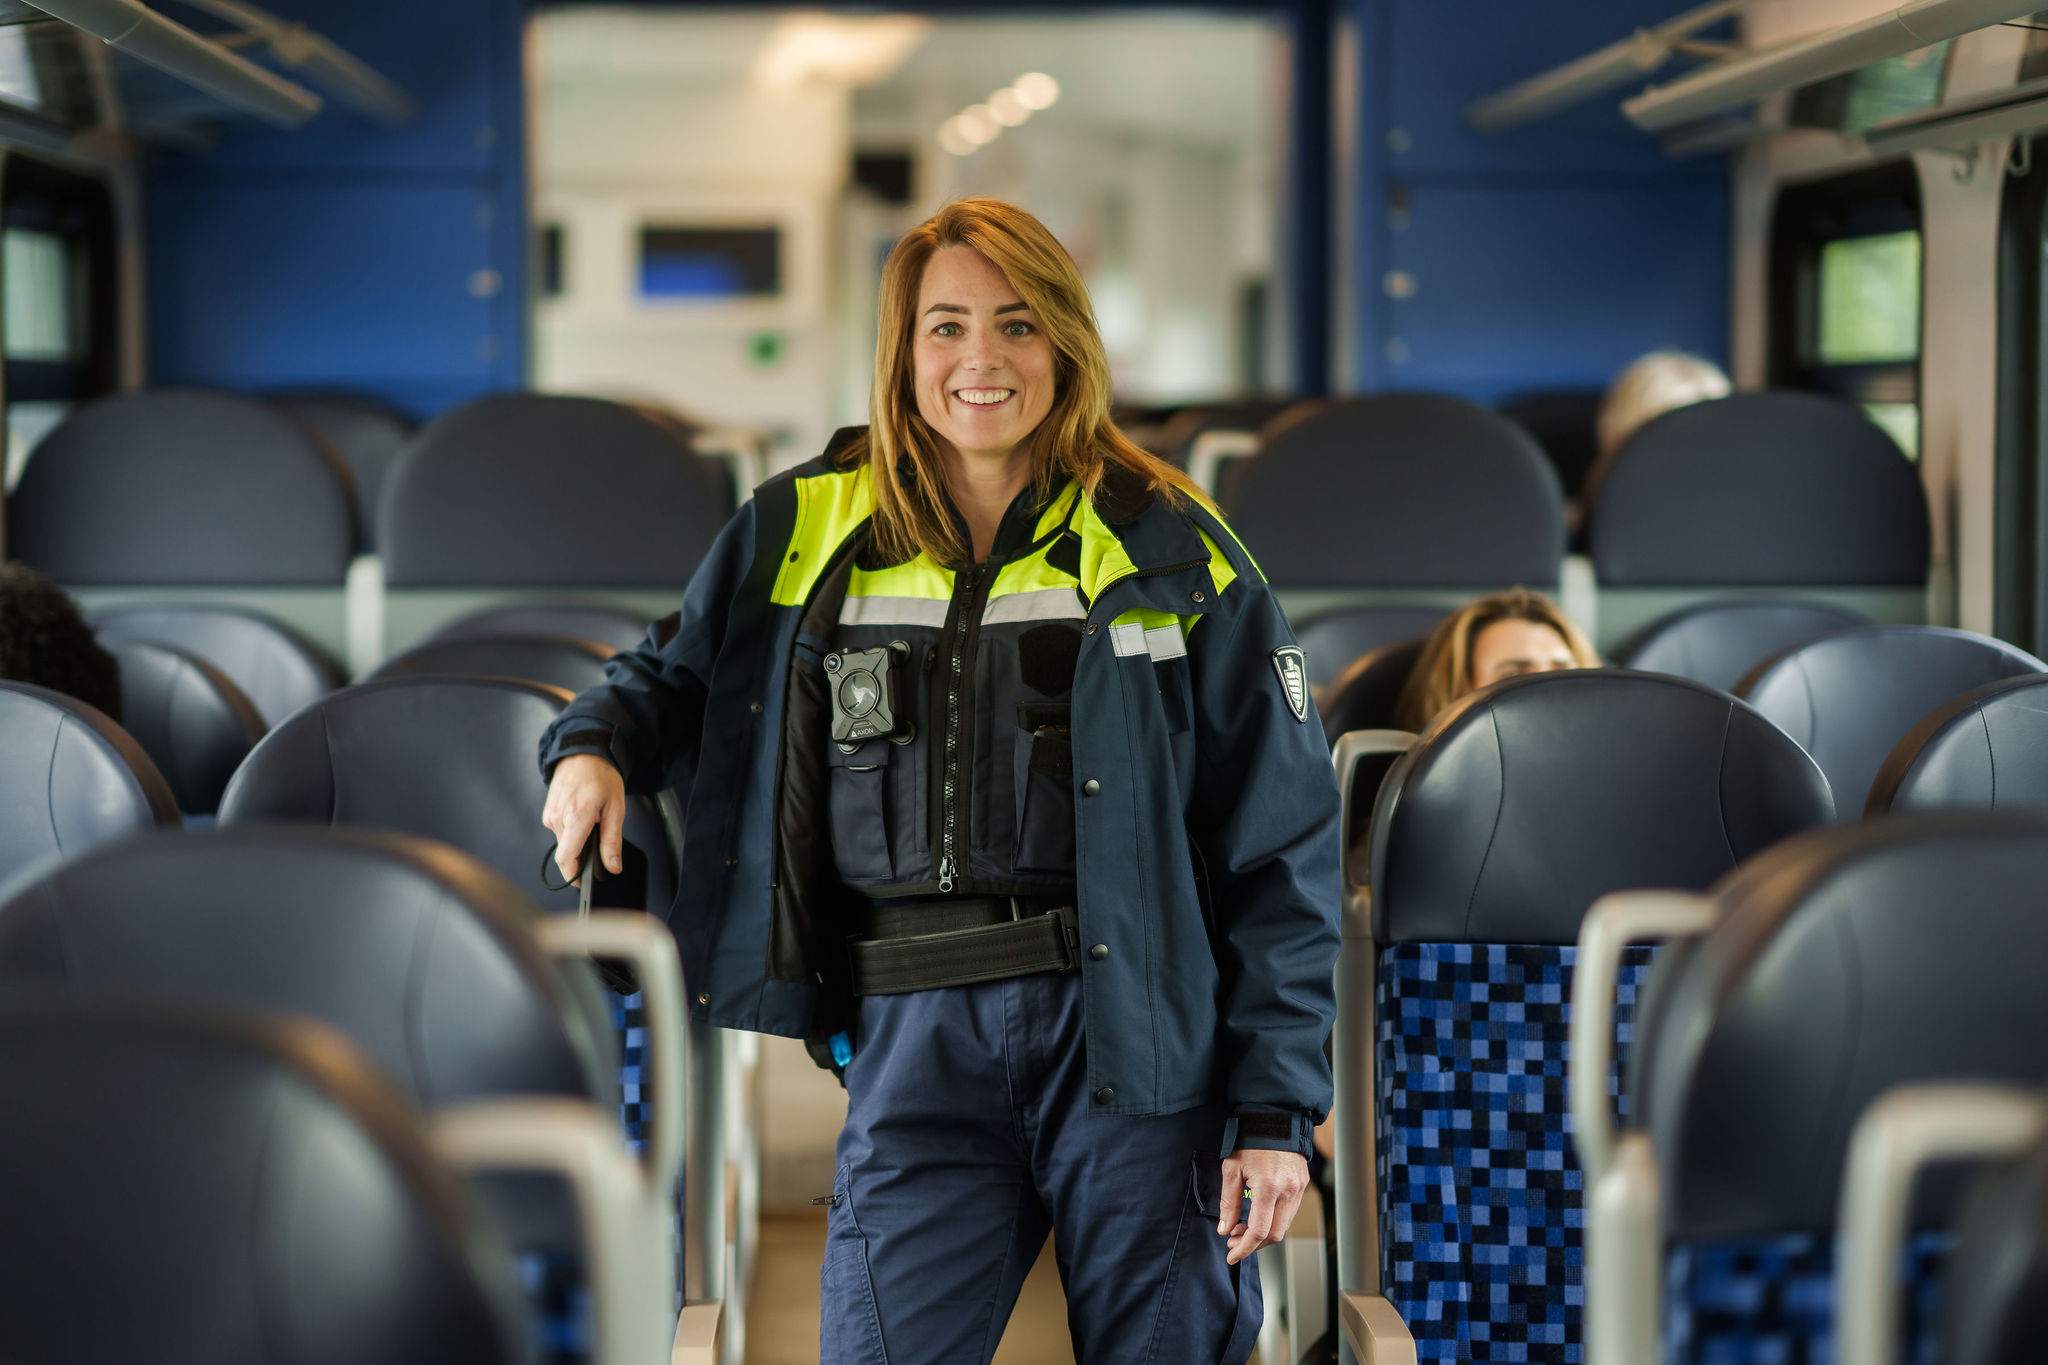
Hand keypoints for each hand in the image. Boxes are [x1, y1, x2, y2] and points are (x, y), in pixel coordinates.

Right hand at [542, 753, 625, 884]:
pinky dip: (572, 831)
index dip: (573, 875)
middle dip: (582, 855)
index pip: (566, 858)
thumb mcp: (616, 809)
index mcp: (576, 816)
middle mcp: (558, 817)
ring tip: (592, 822)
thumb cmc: (601, 777)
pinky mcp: (548, 813)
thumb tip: (612, 867)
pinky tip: (582, 817)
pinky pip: (560, 832)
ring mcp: (550, 815)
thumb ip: (612, 841)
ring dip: (578, 841)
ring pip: (563, 842)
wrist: (583, 754)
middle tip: (598, 842)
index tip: (582, 883)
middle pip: (567, 853)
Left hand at [1218, 1148, 1308, 1265]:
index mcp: (1268, 1187)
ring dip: (1263, 1234)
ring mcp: (1299, 1188)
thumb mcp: (1232, 1169)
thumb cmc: (1251, 1140)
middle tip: (1234, 1242)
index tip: (1232, 1255)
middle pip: (1274, 1235)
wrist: (1275, 1119)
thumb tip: (1225, 1229)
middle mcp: (1288, 1190)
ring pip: (1284, 1226)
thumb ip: (1228, 1203)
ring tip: (1243, 1229)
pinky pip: (1289, 1212)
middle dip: (1253, 1244)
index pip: (1258, 1231)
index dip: (1244, 1248)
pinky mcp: (1303, 1185)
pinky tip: (1258, 1216)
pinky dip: (1274, 1221)